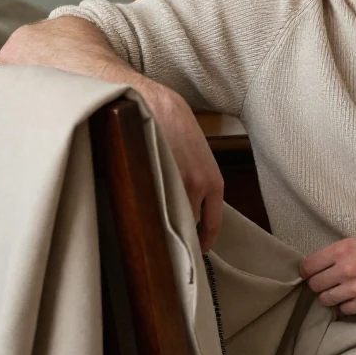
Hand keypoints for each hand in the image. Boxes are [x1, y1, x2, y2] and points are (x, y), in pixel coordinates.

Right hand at [147, 87, 224, 252]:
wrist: (156, 104)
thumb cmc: (177, 125)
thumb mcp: (197, 156)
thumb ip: (197, 181)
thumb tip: (188, 207)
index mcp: (214, 182)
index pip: (213, 223)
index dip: (204, 240)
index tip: (197, 250)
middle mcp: (199, 186)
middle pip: (190, 224)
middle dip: (182, 235)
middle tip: (172, 246)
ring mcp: (175, 183)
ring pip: (170, 217)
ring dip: (163, 224)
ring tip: (154, 230)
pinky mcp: (155, 178)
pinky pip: (153, 205)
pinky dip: (149, 211)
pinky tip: (142, 212)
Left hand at [301, 233, 355, 314]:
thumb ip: (338, 254)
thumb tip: (318, 266)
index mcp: (342, 250)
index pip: (308, 266)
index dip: (306, 271)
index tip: (309, 273)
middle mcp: (346, 270)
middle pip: (314, 285)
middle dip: (318, 284)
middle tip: (327, 282)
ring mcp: (355, 289)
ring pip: (325, 299)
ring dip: (330, 296)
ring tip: (340, 290)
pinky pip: (343, 310)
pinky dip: (345, 305)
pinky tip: (353, 298)